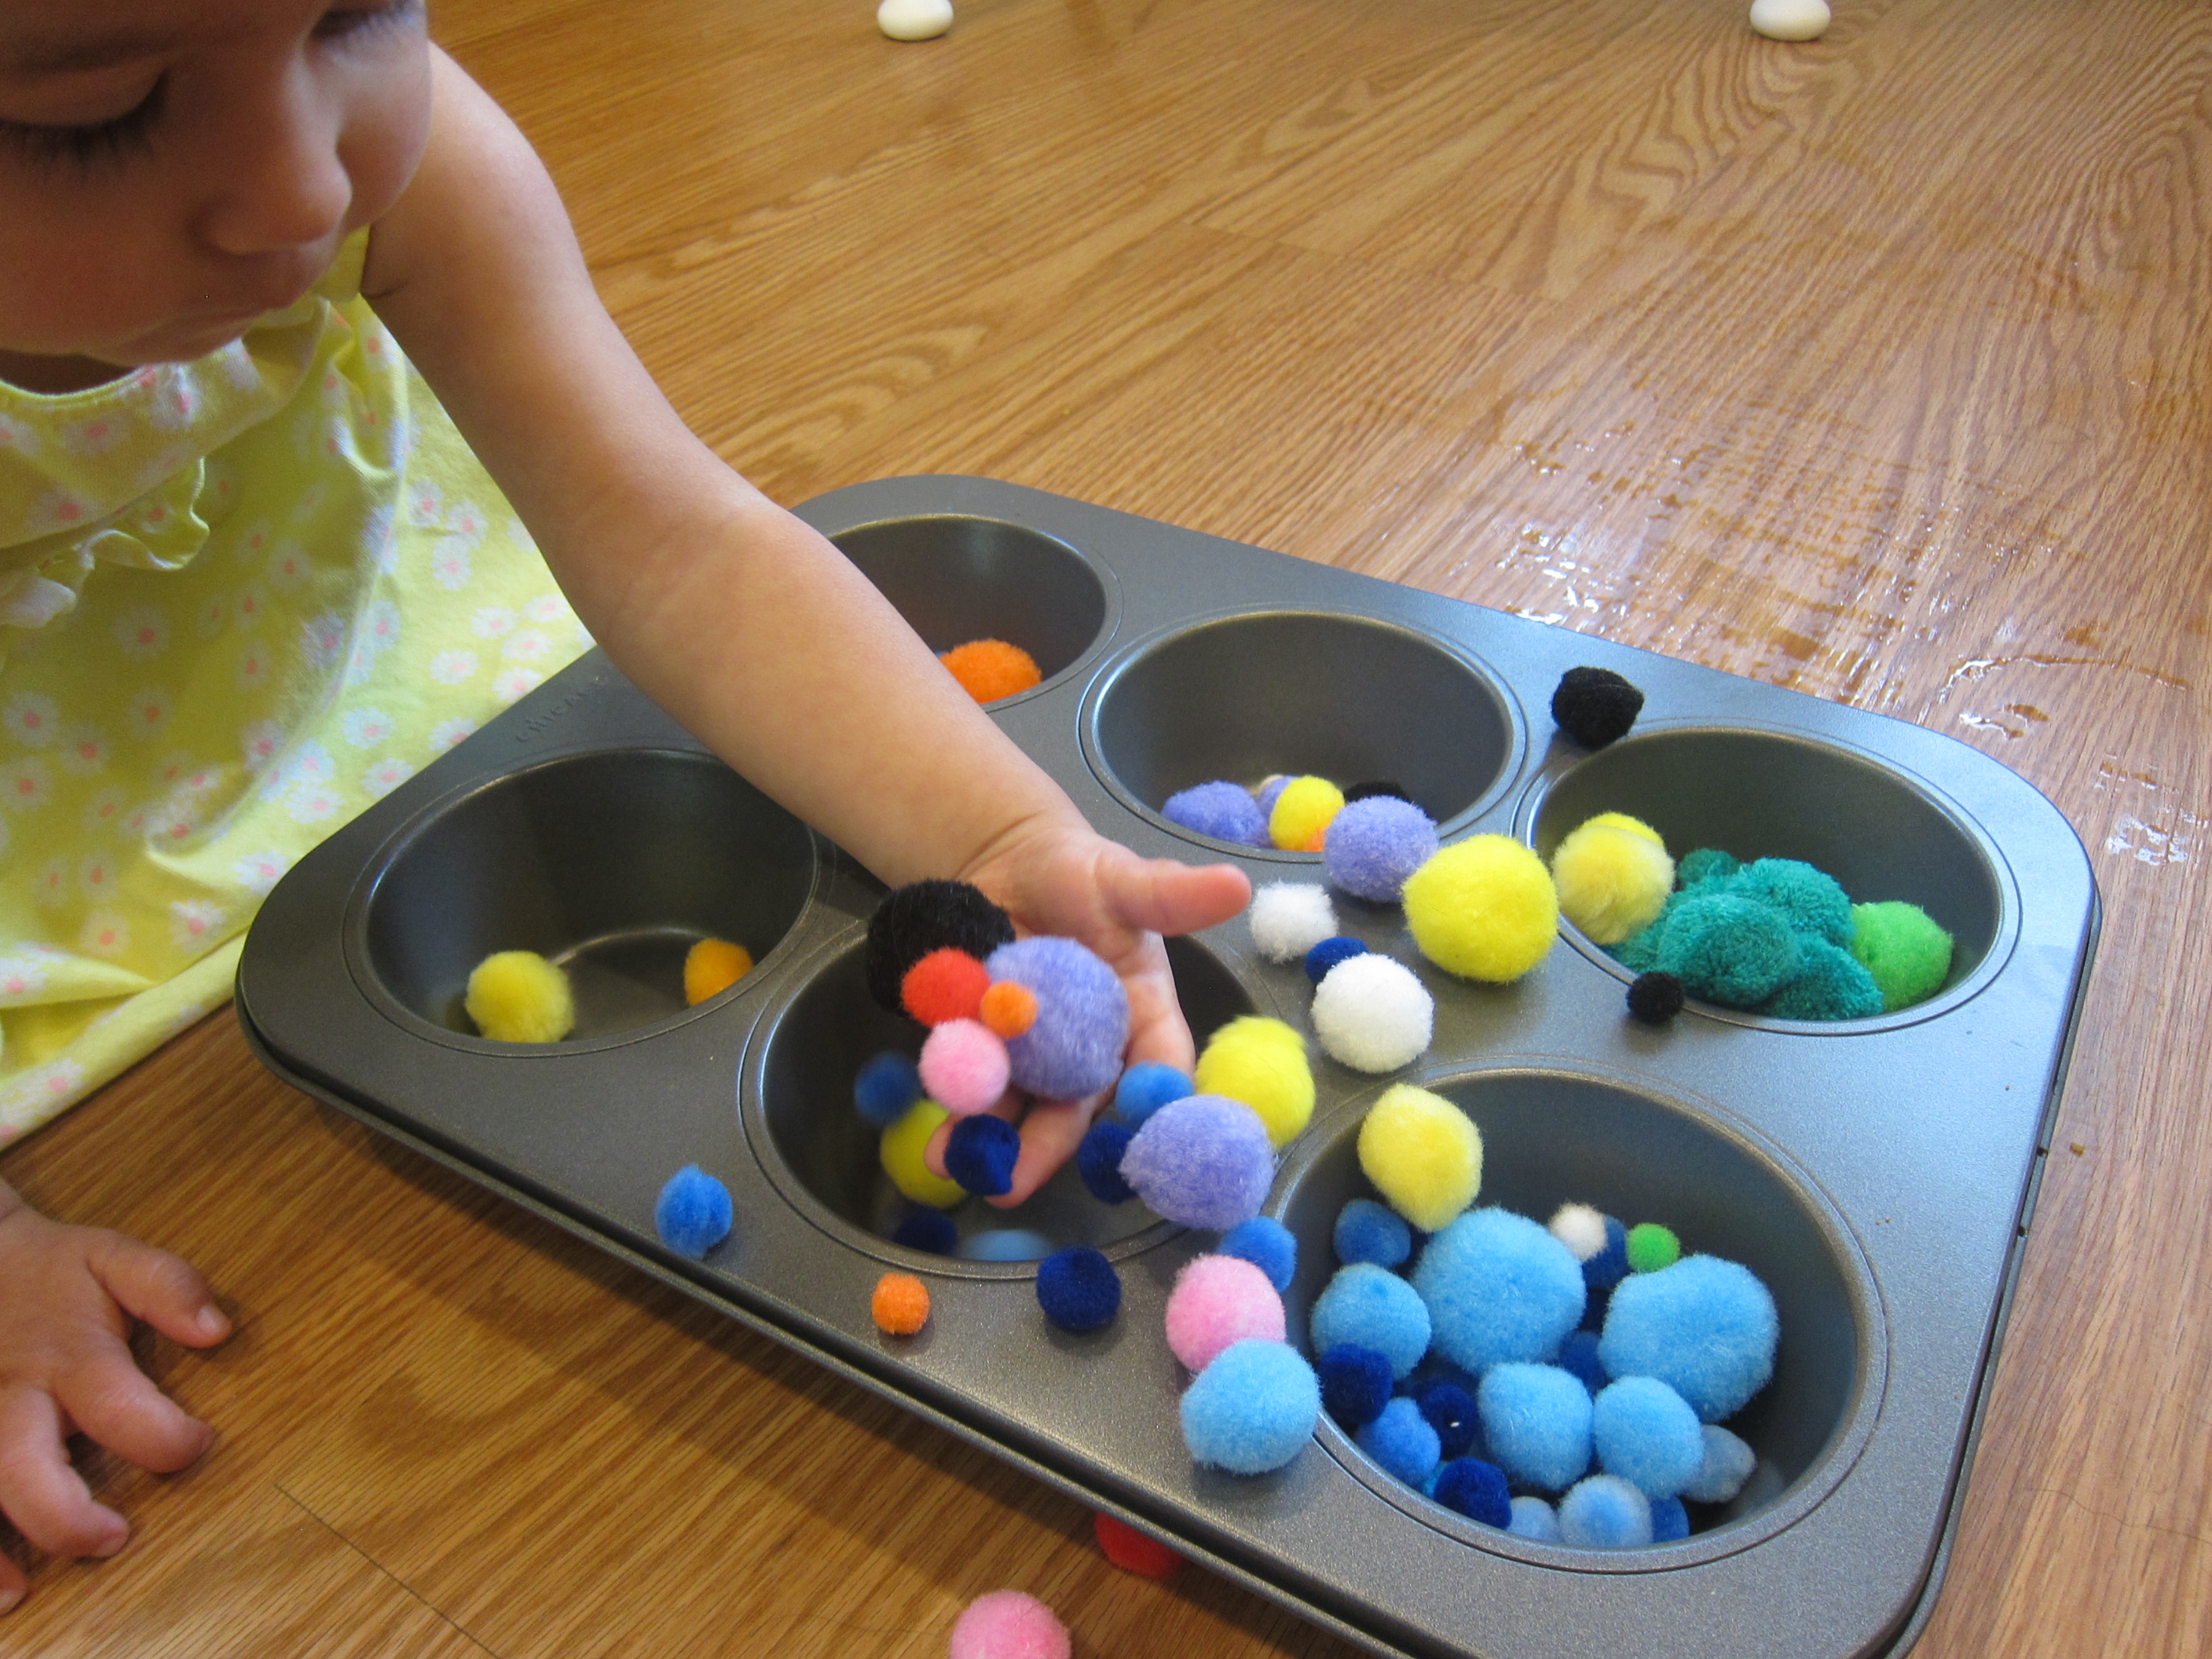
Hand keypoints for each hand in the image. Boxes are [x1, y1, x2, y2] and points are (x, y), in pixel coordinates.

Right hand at [0, 1182, 229, 1612]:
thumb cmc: (50, 1272)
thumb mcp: (112, 1257)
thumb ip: (167, 1286)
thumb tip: (217, 1328)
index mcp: (66, 1356)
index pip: (116, 1404)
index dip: (164, 1436)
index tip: (198, 1443)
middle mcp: (9, 1397)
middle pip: (23, 1466)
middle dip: (65, 1514)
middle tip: (115, 1537)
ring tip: (25, 1591)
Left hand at [922, 817, 1251, 1205]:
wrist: (1006, 861)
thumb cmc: (1080, 871)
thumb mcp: (1125, 878)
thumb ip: (1173, 895)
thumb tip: (1238, 883)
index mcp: (1144, 1016)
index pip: (1161, 1072)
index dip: (1153, 1110)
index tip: (1134, 1143)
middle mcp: (1095, 1049)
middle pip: (1079, 1107)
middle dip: (1047, 1147)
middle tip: (1012, 1184)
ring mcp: (1038, 1054)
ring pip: (1020, 1105)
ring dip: (989, 1140)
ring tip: (952, 1165)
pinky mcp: (987, 1047)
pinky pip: (974, 1082)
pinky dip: (954, 1104)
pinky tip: (928, 1131)